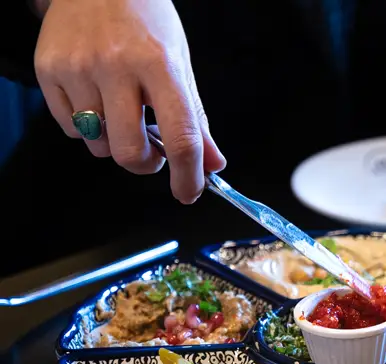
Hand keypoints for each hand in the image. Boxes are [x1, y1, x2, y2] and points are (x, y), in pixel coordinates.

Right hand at [34, 0, 225, 202]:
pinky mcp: (48, 70)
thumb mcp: (179, 63)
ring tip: (121, 112)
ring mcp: (78, 67)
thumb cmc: (145, 23)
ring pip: (99, 146)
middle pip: (130, 152)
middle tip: (153, 153)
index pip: (180, 136)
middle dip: (146, 165)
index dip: (188, 175)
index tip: (189, 193)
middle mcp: (116, 66)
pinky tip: (96, 99)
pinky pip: (71, 129)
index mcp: (159, 64)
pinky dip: (88, 127)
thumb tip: (213, 165)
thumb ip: (195, 118)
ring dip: (115, 143)